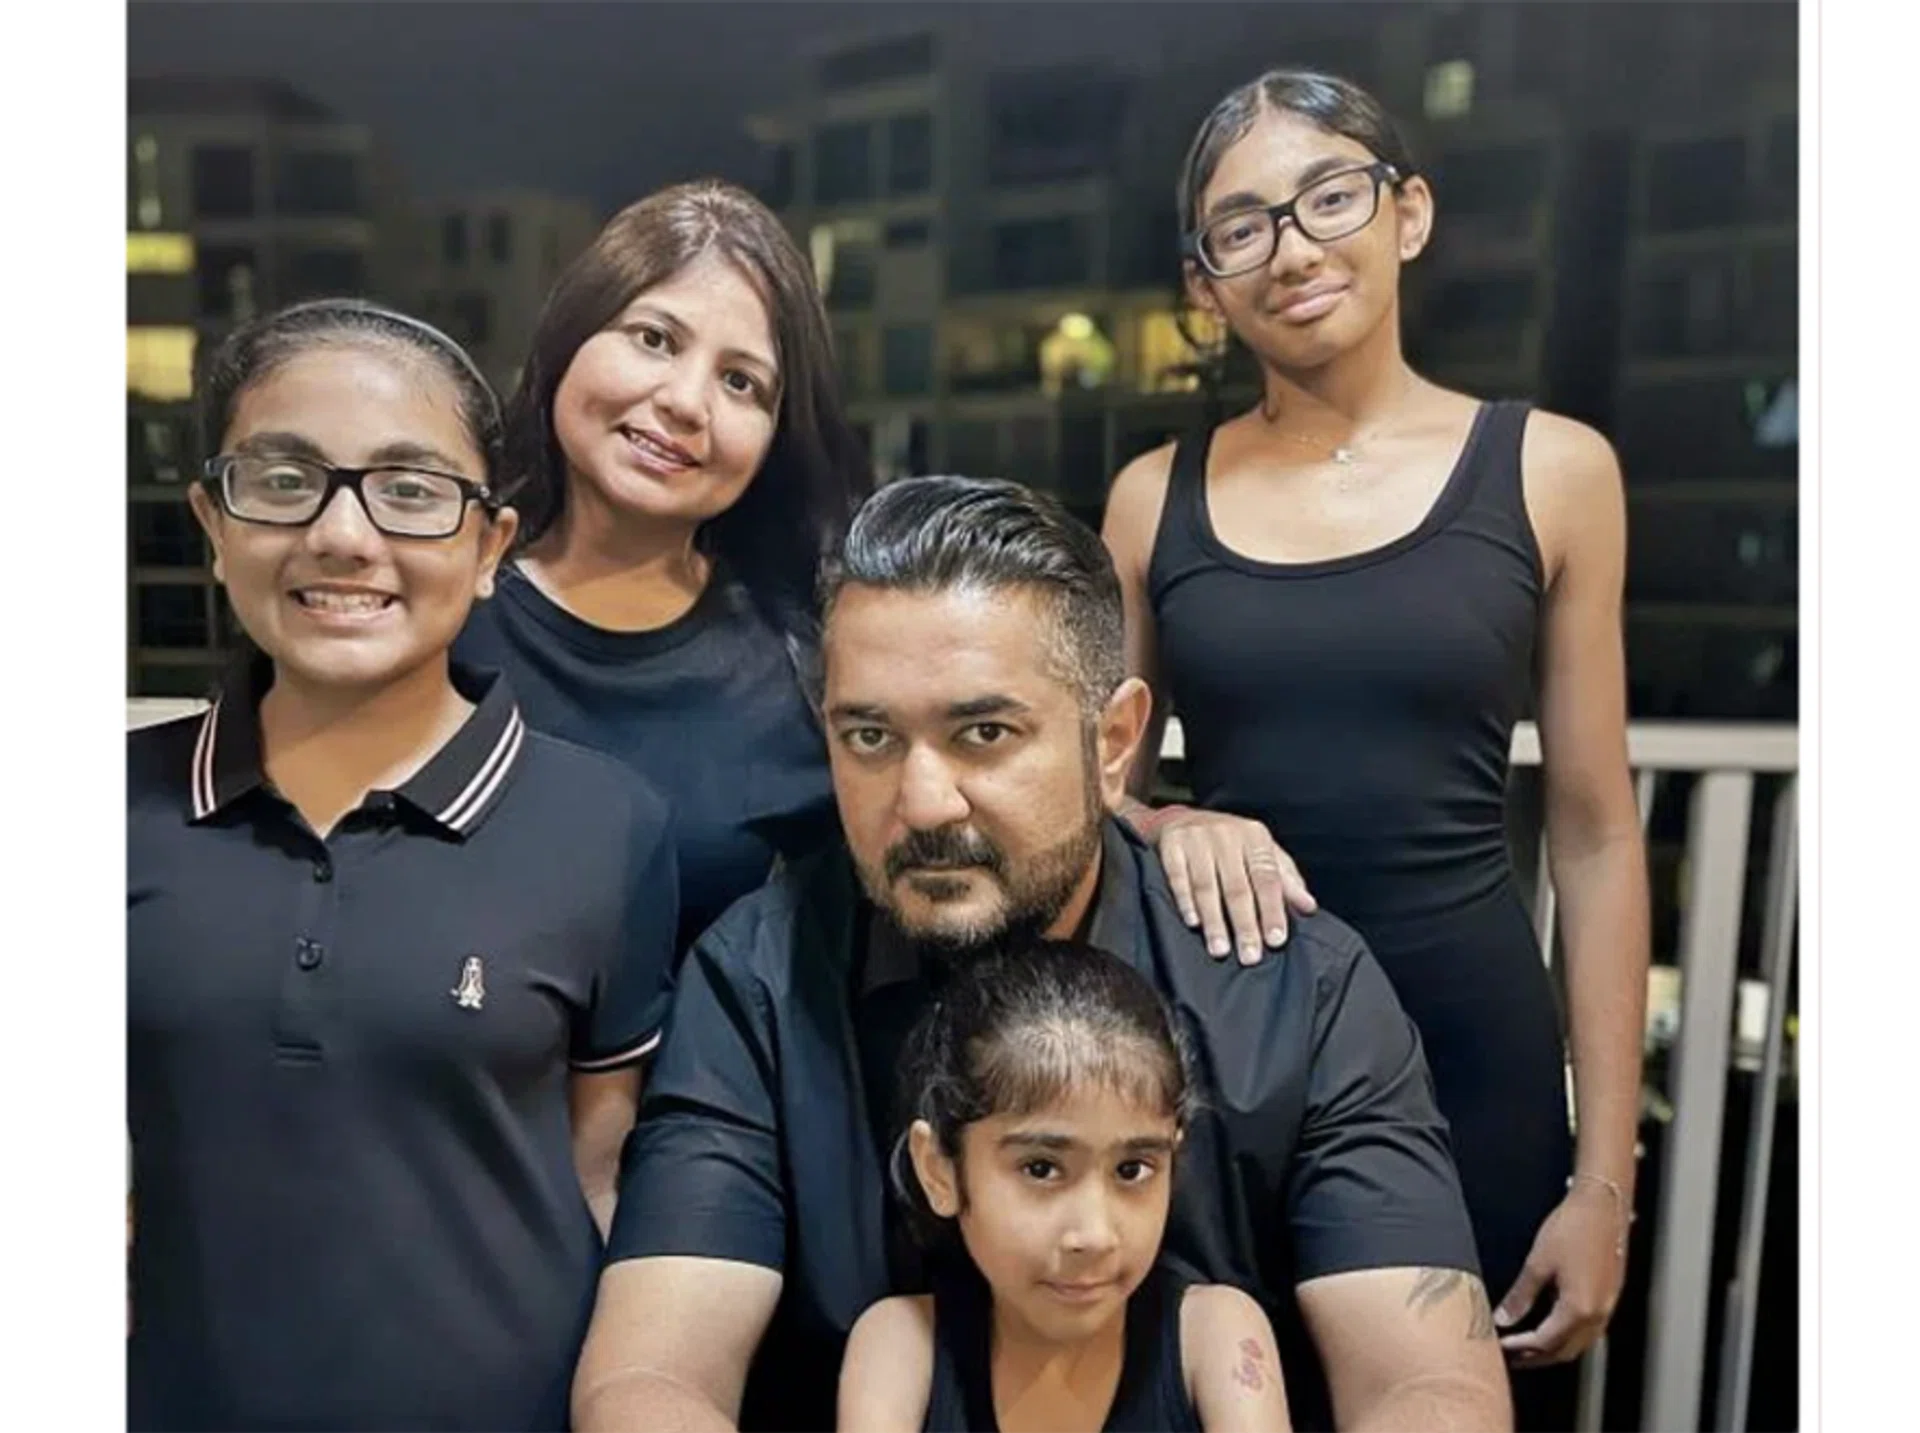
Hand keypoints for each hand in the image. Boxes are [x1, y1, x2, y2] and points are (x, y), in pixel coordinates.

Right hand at [1148, 807, 1314, 961]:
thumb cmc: (1229, 842)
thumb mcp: (1261, 852)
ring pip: (1207, 887)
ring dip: (1214, 921)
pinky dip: (1185, 902)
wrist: (1181, 819)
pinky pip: (1178, 878)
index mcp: (1255, 837)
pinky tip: (1193, 923)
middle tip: (1250, 956)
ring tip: (1220, 949)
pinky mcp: (1171, 846)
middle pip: (1237, 887)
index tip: (1275, 939)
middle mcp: (1227, 835)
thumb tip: (1308, 907)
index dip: (1272, 911)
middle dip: (1245, 925)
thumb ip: (1286, 880)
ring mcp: (1196, 839)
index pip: (1268, 878)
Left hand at [1494, 1181, 1629, 1364]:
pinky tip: (1552, 1326)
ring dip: (1553, 1349)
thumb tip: (1504, 1317)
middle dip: (1537, 1357)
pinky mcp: (1609, 1297)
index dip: (1520, 1348)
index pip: (1545, 1342)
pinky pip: (1588, 1330)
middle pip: (1565, 1351)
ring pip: (1579, 1344)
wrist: (1602, 1206)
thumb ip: (1521, 1296)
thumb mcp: (1538, 1263)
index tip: (1500, 1346)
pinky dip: (1568, 1336)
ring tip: (1527, 1345)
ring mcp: (1607, 1308)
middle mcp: (1598, 1315)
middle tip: (1512, 1356)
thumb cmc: (1573, 1228)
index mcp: (1579, 1309)